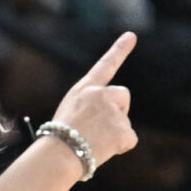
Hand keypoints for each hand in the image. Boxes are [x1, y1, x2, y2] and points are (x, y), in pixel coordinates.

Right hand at [49, 33, 138, 171]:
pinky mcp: (123, 130)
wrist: (60, 154)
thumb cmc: (58, 139)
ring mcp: (114, 111)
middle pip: (123, 96)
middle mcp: (102, 94)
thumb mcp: (69, 112)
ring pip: (125, 121)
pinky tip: (104, 149)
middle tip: (100, 127)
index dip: (120, 49)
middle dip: (119, 110)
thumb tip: (106, 121)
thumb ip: (90, 107)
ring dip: (115, 132)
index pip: (106, 65)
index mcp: (85, 89)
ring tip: (94, 142)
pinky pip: (130, 139)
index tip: (132, 35)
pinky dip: (121, 147)